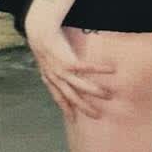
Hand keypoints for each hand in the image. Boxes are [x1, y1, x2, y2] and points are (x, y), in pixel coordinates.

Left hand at [24, 5, 115, 121]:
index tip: (73, 119)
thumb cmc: (43, 42)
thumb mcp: (44, 59)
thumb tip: (51, 72)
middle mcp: (56, 78)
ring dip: (96, 92)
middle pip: (72, 97)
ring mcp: (62, 71)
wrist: (39, 32)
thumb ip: (49, 68)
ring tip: (109, 96)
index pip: (58, 97)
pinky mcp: (69, 62)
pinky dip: (100, 69)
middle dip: (84, 108)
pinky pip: (87, 68)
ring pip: (81, 86)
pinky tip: (112, 70)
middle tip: (97, 116)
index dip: (66, 108)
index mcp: (50, 78)